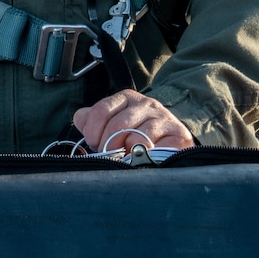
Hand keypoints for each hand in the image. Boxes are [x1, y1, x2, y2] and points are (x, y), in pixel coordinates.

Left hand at [73, 90, 193, 153]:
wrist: (172, 142)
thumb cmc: (137, 135)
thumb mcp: (113, 123)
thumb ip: (93, 120)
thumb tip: (80, 118)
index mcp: (127, 98)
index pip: (101, 111)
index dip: (93, 132)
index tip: (95, 144)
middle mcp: (146, 104)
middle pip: (117, 125)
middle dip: (109, 146)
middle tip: (111, 155)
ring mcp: (163, 118)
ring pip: (135, 137)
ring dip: (127, 153)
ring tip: (128, 157)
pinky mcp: (177, 134)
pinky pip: (154, 148)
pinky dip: (144, 157)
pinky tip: (143, 159)